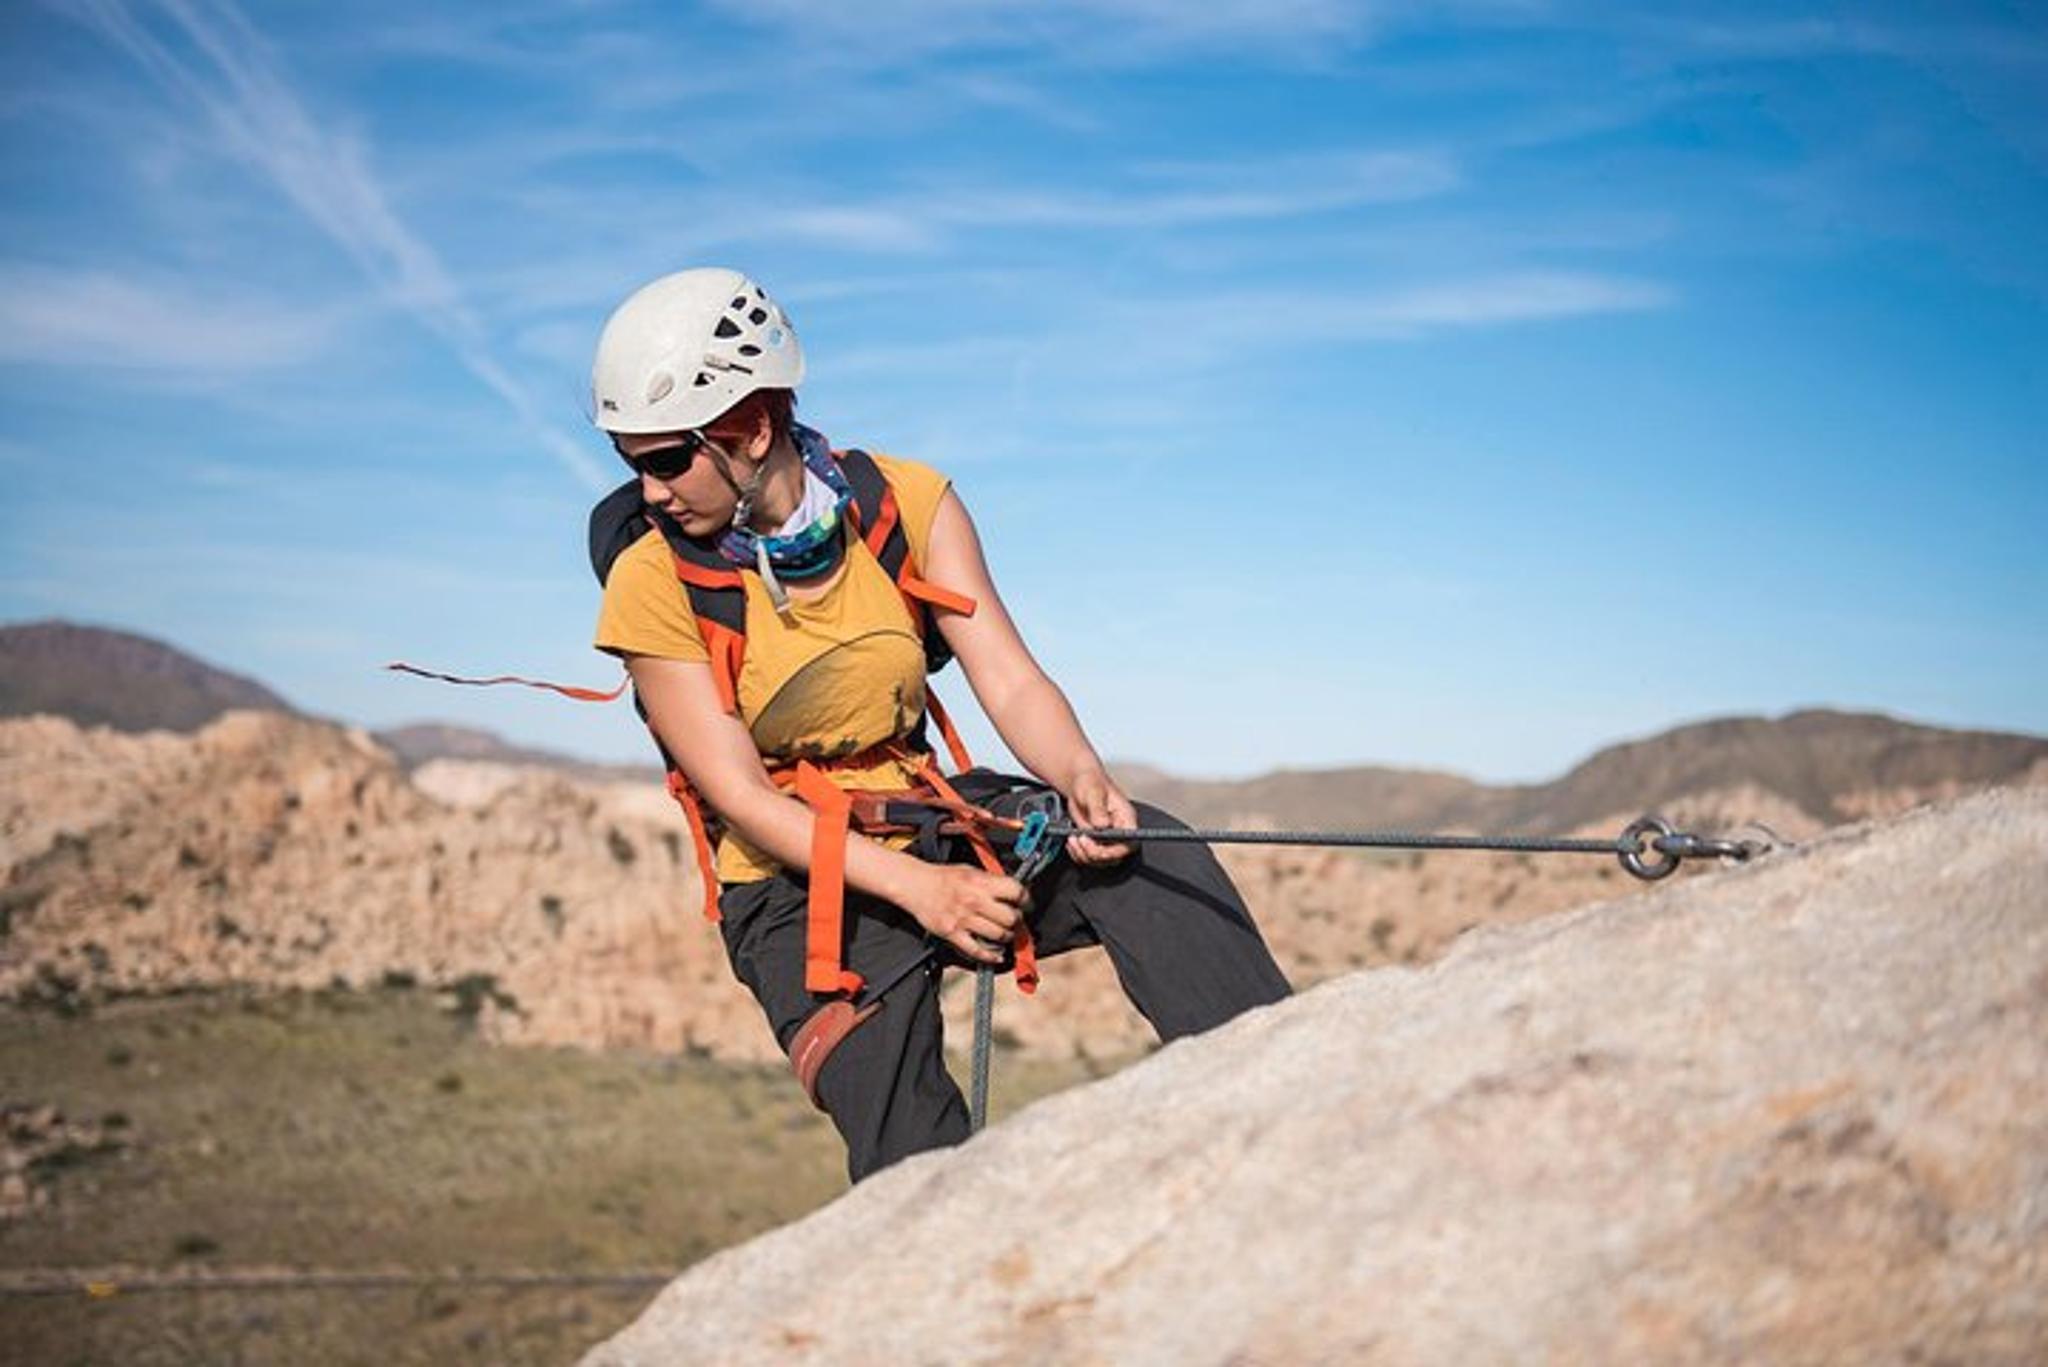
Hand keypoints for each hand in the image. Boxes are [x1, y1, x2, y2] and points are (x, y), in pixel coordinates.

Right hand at [904, 863, 1028, 964]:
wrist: (915, 885)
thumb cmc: (943, 877)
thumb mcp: (970, 871)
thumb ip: (991, 881)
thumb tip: (1013, 891)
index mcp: (981, 882)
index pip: (1016, 891)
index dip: (1025, 899)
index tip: (1026, 903)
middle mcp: (975, 901)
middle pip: (1011, 917)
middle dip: (1017, 921)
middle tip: (1015, 920)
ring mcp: (964, 919)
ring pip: (998, 935)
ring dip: (1006, 937)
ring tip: (1005, 935)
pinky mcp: (953, 933)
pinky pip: (977, 950)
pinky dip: (990, 956)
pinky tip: (996, 956)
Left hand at [1064, 767, 1136, 865]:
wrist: (1080, 784)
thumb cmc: (1091, 782)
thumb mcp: (1093, 792)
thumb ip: (1098, 808)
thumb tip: (1102, 824)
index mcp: (1126, 819)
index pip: (1129, 844)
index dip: (1114, 851)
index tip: (1097, 847)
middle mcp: (1119, 832)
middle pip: (1113, 857)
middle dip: (1093, 853)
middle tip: (1080, 839)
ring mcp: (1106, 839)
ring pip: (1099, 860)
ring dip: (1083, 854)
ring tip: (1073, 839)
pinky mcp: (1095, 842)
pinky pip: (1087, 857)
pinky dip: (1077, 853)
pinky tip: (1072, 841)